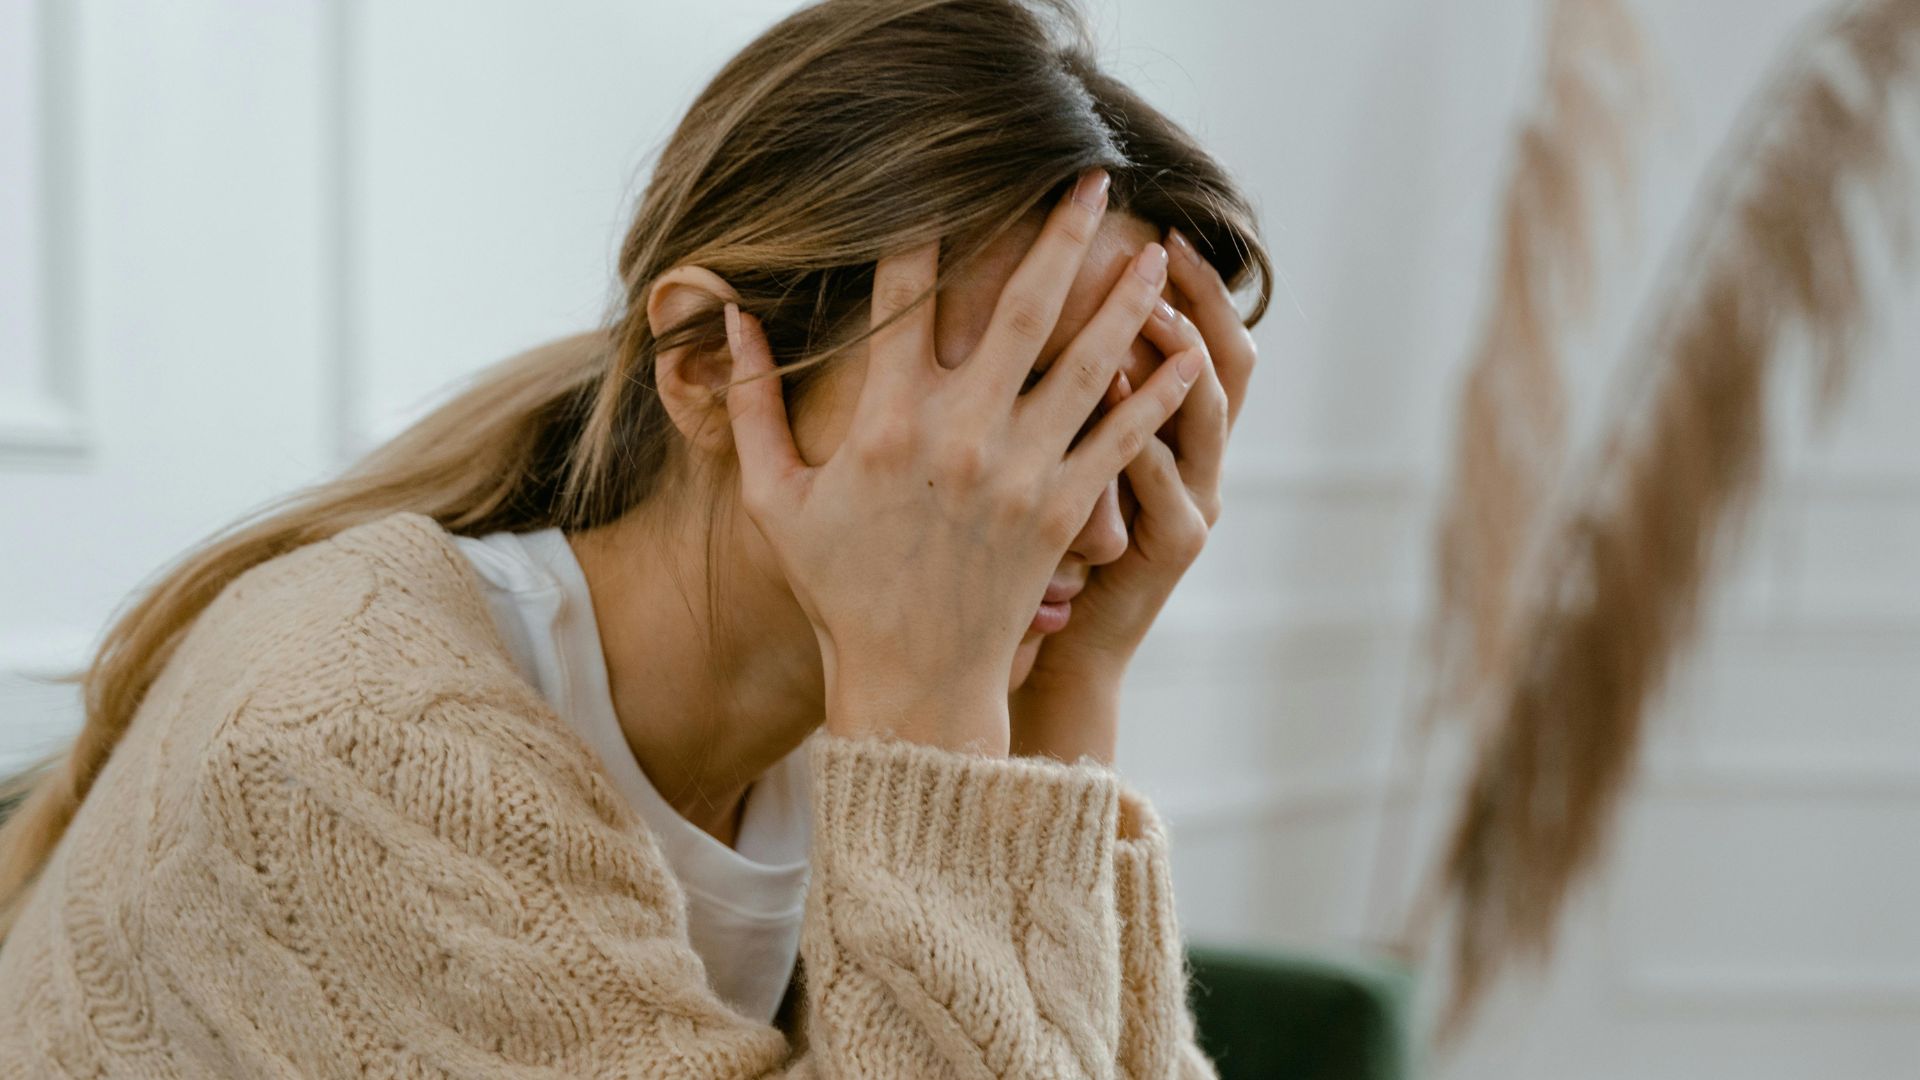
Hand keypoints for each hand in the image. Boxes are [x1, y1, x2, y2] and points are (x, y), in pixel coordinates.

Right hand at [721, 169, 1205, 755]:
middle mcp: (961, 433)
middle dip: (1061, 234)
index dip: (924, 229)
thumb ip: (750, 407)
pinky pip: (1122, 438)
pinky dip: (1158, 394)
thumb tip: (732, 321)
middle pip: (1023, 307)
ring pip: (1088, 362)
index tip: (944, 179)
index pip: (906, 297)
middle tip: (1092, 177)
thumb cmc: (839, 588)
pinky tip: (1186, 352)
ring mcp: (1021, 471)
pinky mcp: (1064, 511)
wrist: (912, 681)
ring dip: (1124, 298)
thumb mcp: (774, 499)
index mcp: (886, 421)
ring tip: (1155, 249)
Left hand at [1011, 225, 1257, 765]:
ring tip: (1146, 307)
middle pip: (1227, 359)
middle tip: (1163, 244)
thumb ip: (1059, 392)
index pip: (1198, 338)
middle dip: (1200, 299)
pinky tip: (1117, 393)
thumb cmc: (1038, 553)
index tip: (1158, 225)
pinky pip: (1166, 481)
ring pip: (1205, 413)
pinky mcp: (1171, 546)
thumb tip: (1026, 300)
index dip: (1194, 284)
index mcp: (1173, 432)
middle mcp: (1198, 460)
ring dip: (1178, 356)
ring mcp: (1193, 502)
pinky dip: (1145, 434)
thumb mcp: (1060, 463)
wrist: (1052, 651)